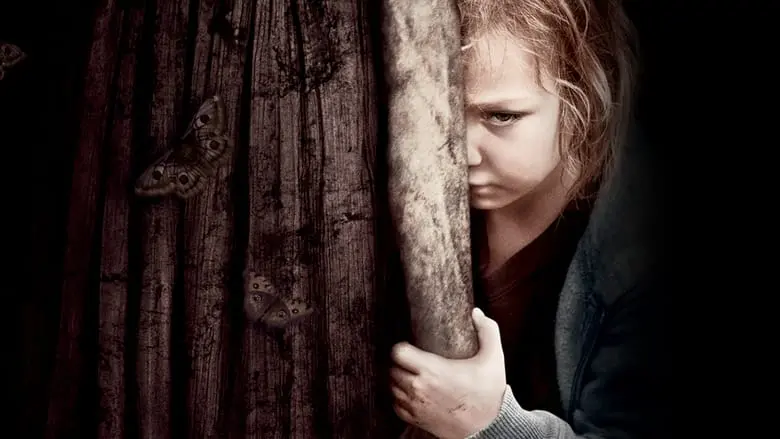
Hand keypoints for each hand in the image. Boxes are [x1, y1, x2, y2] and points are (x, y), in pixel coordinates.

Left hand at [390, 308, 506, 438]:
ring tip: (410, 374)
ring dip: (398, 380)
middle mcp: (419, 388)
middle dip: (400, 363)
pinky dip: (399, 398)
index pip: (398, 352)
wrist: (489, 428)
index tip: (411, 346)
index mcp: (433, 370)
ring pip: (391, 387)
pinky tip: (411, 392)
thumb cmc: (489, 393)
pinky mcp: (416, 420)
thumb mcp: (494, 359)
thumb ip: (488, 331)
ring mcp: (416, 406)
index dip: (401, 346)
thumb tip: (476, 312)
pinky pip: (396, 405)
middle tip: (411, 359)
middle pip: (392, 369)